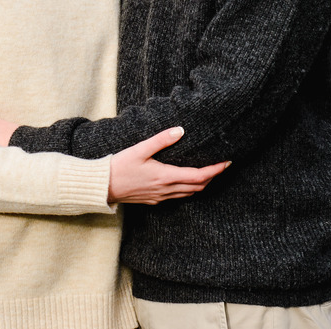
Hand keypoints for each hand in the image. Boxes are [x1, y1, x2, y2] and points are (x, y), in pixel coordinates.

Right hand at [108, 127, 228, 204]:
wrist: (103, 186)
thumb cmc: (120, 166)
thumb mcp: (140, 149)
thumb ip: (161, 140)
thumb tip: (180, 130)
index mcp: (166, 176)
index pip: (199, 176)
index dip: (215, 170)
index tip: (227, 162)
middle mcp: (166, 189)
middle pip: (198, 187)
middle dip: (212, 177)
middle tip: (221, 166)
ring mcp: (160, 197)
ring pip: (189, 193)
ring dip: (201, 184)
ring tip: (209, 172)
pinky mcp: (154, 200)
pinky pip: (178, 196)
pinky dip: (189, 189)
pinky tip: (187, 180)